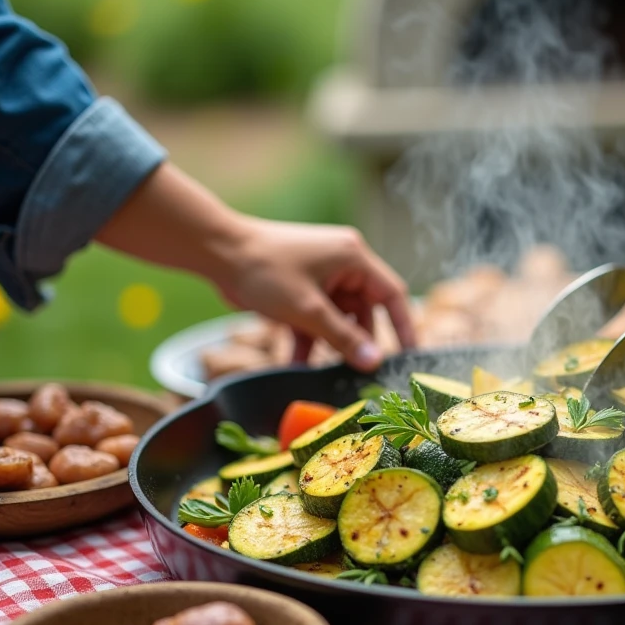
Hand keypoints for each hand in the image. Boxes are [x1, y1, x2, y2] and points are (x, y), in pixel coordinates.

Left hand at [214, 219, 416, 370]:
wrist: (215, 251)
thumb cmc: (264, 270)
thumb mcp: (308, 310)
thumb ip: (343, 338)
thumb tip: (374, 361)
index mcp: (354, 257)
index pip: (392, 294)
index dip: (403, 326)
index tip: (410, 355)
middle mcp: (342, 264)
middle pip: (363, 311)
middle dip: (356, 342)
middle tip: (358, 373)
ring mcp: (321, 276)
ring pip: (337, 318)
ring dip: (328, 344)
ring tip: (321, 373)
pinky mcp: (301, 287)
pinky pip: (315, 318)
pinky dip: (308, 338)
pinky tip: (295, 363)